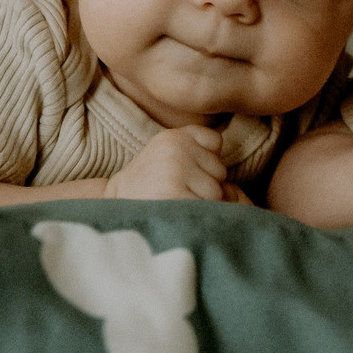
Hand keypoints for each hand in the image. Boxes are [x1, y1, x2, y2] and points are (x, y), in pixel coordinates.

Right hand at [109, 126, 250, 203]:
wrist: (112, 211)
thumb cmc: (148, 190)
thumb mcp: (169, 161)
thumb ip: (202, 158)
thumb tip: (241, 192)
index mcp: (173, 136)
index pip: (215, 142)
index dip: (205, 164)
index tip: (183, 173)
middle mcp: (175, 147)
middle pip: (220, 170)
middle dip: (206, 187)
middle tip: (176, 194)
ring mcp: (176, 169)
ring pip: (217, 192)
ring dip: (202, 204)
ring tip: (174, 204)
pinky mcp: (176, 194)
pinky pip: (208, 208)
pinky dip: (197, 217)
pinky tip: (175, 213)